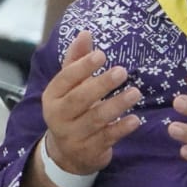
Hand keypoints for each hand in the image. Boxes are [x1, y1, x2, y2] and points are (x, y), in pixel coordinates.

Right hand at [41, 30, 141, 176]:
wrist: (65, 153)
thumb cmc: (71, 110)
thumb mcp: (69, 87)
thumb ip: (76, 60)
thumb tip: (86, 32)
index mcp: (51, 96)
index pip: (64, 79)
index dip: (82, 66)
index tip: (101, 55)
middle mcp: (58, 116)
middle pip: (79, 99)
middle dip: (101, 85)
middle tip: (122, 71)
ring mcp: (72, 135)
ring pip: (95, 119)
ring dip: (116, 105)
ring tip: (135, 93)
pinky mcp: (89, 151)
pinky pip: (106, 138)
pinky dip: (121, 129)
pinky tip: (135, 120)